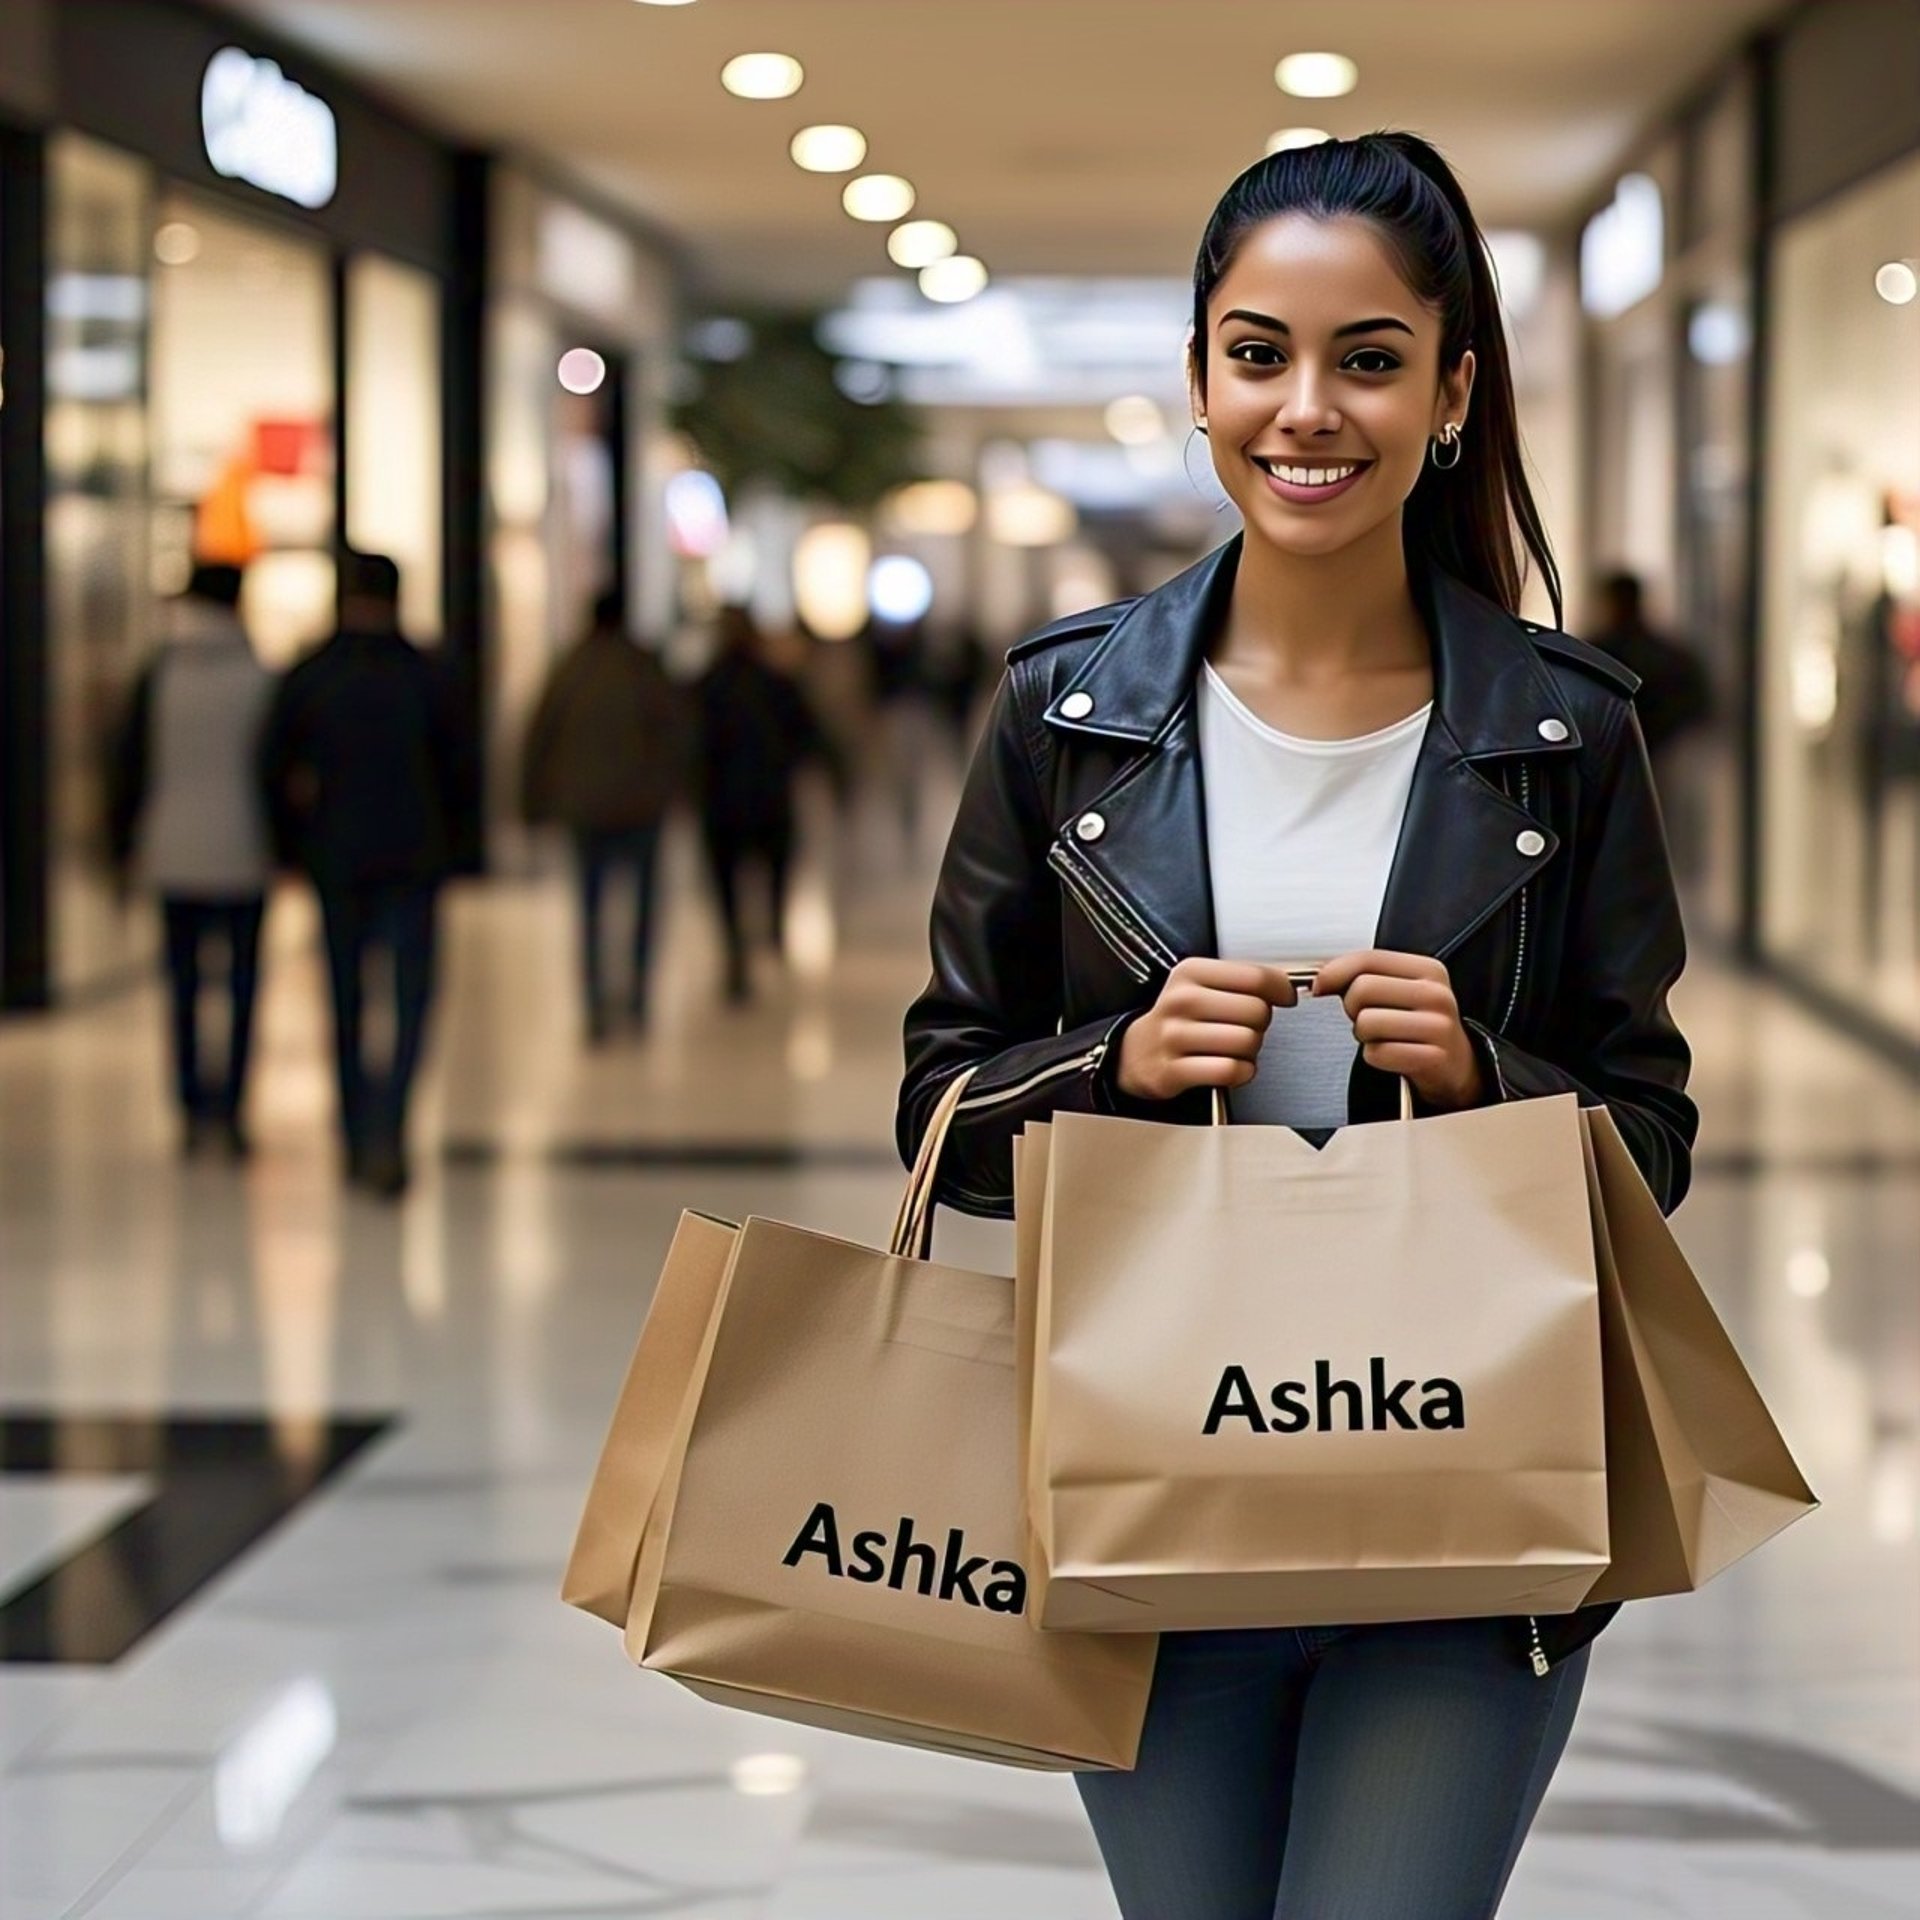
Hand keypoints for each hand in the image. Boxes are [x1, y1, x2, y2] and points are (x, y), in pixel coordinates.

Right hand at [1115, 957, 1297, 1102]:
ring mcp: (1174, 1036)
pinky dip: (1241, 1073)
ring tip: (1236, 1049)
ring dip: (1251, 1051)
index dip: (1280, 990)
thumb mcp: (1204, 986)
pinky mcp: (1172, 1070)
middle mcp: (1180, 1001)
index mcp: (1191, 972)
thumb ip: (1244, 980)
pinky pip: (1230, 1070)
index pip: (1256, 976)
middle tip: (1246, 1028)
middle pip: (1256, 1011)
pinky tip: (1232, 1068)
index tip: (1284, 997)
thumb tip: (1288, 987)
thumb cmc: (1182, 1018)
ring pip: (1246, 1041)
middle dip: (1261, 1024)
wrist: (1137, 1052)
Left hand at [1313, 949, 1483, 1110]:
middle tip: (1365, 1016)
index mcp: (1428, 969)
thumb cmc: (1417, 1022)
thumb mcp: (1398, 988)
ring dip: (1363, 1034)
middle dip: (1352, 1007)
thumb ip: (1362, 974)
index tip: (1321, 985)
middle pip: (1362, 990)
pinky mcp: (1433, 1058)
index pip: (1367, 959)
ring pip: (1366, 1022)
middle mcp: (1436, 995)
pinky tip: (1390, 1053)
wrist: (1455, 1064)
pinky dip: (1374, 1056)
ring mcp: (1438, 1027)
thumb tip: (1321, 978)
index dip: (1333, 972)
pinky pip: (1376, 1053)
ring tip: (1381, 1035)